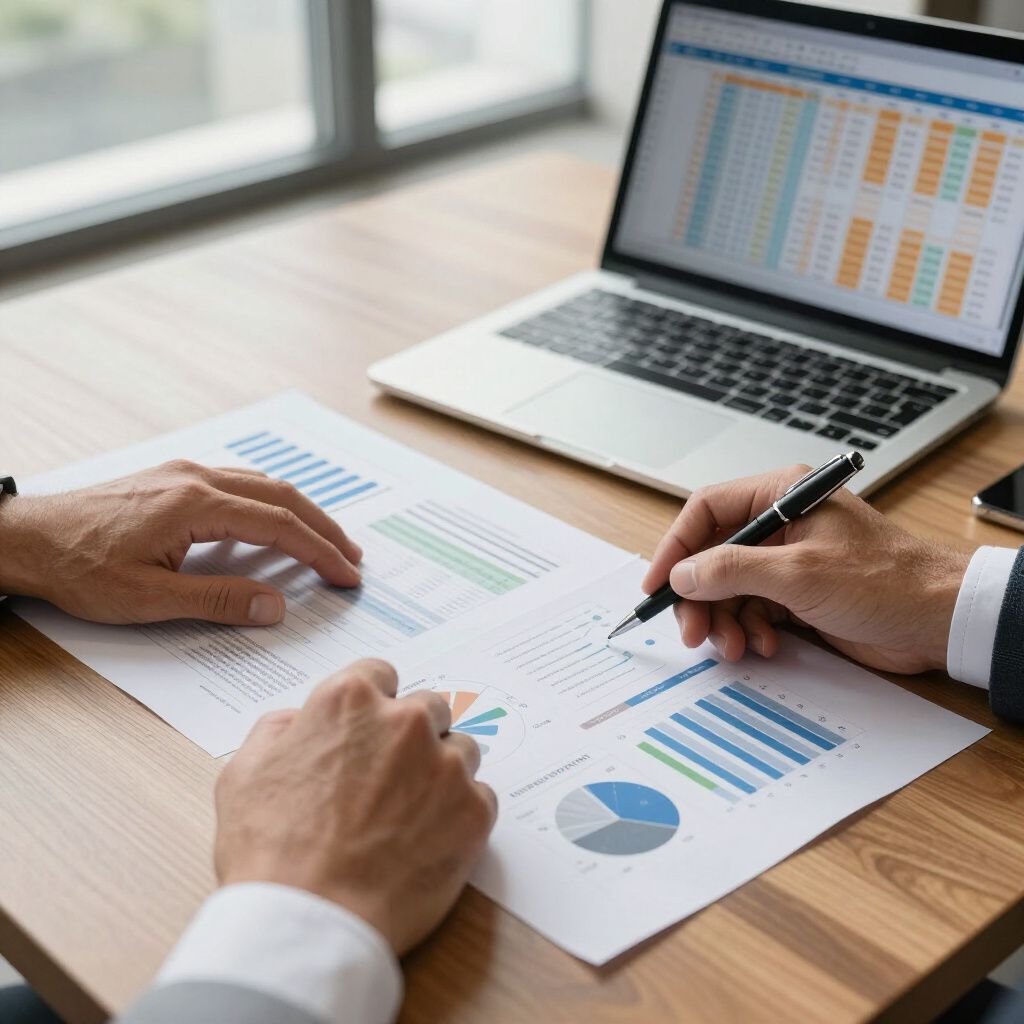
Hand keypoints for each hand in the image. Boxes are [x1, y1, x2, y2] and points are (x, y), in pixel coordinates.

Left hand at [0, 460, 362, 625]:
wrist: (27, 538)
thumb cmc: (78, 567)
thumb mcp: (149, 597)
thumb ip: (219, 600)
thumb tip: (275, 605)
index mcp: (195, 504)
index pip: (278, 525)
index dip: (319, 551)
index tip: (346, 575)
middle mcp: (196, 478)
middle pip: (282, 495)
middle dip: (323, 528)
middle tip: (352, 558)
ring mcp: (184, 473)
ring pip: (263, 484)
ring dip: (301, 512)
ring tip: (326, 541)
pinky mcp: (172, 478)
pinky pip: (239, 483)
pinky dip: (271, 504)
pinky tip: (274, 523)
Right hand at [214, 659, 496, 953]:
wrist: (310, 922)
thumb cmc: (271, 852)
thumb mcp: (243, 773)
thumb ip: (278, 730)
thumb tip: (300, 720)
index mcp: (350, 701)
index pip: (380, 675)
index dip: (373, 705)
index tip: (370, 730)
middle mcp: (405, 721)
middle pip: (427, 709)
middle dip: (412, 736)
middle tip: (389, 779)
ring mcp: (445, 765)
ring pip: (460, 749)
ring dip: (441, 771)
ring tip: (409, 815)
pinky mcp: (474, 810)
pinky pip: (480, 797)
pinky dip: (459, 814)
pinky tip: (428, 840)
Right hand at [642, 465, 969, 674]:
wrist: (938, 620)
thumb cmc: (886, 582)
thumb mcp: (799, 574)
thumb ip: (733, 569)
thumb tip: (683, 574)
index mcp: (782, 496)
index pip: (707, 511)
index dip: (675, 548)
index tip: (656, 584)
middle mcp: (781, 523)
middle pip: (712, 556)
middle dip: (699, 597)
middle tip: (692, 632)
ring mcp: (787, 560)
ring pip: (728, 588)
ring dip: (723, 620)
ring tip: (734, 646)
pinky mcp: (796, 594)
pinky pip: (751, 609)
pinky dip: (748, 629)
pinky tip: (763, 645)